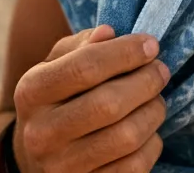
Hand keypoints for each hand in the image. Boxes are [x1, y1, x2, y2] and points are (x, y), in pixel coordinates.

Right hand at [12, 24, 169, 171]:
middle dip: (146, 82)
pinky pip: (133, 167)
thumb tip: (109, 33)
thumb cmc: (59, 95)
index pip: (85, 67)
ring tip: (156, 98)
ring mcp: (60, 167)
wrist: (36, 153)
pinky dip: (151, 144)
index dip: (125, 53)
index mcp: (32, 91)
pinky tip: (148, 130)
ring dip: (153, 112)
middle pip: (109, 104)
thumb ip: (83, 44)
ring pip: (125, 137)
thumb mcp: (59, 62)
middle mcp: (40, 133)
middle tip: (161, 71)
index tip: (151, 45)